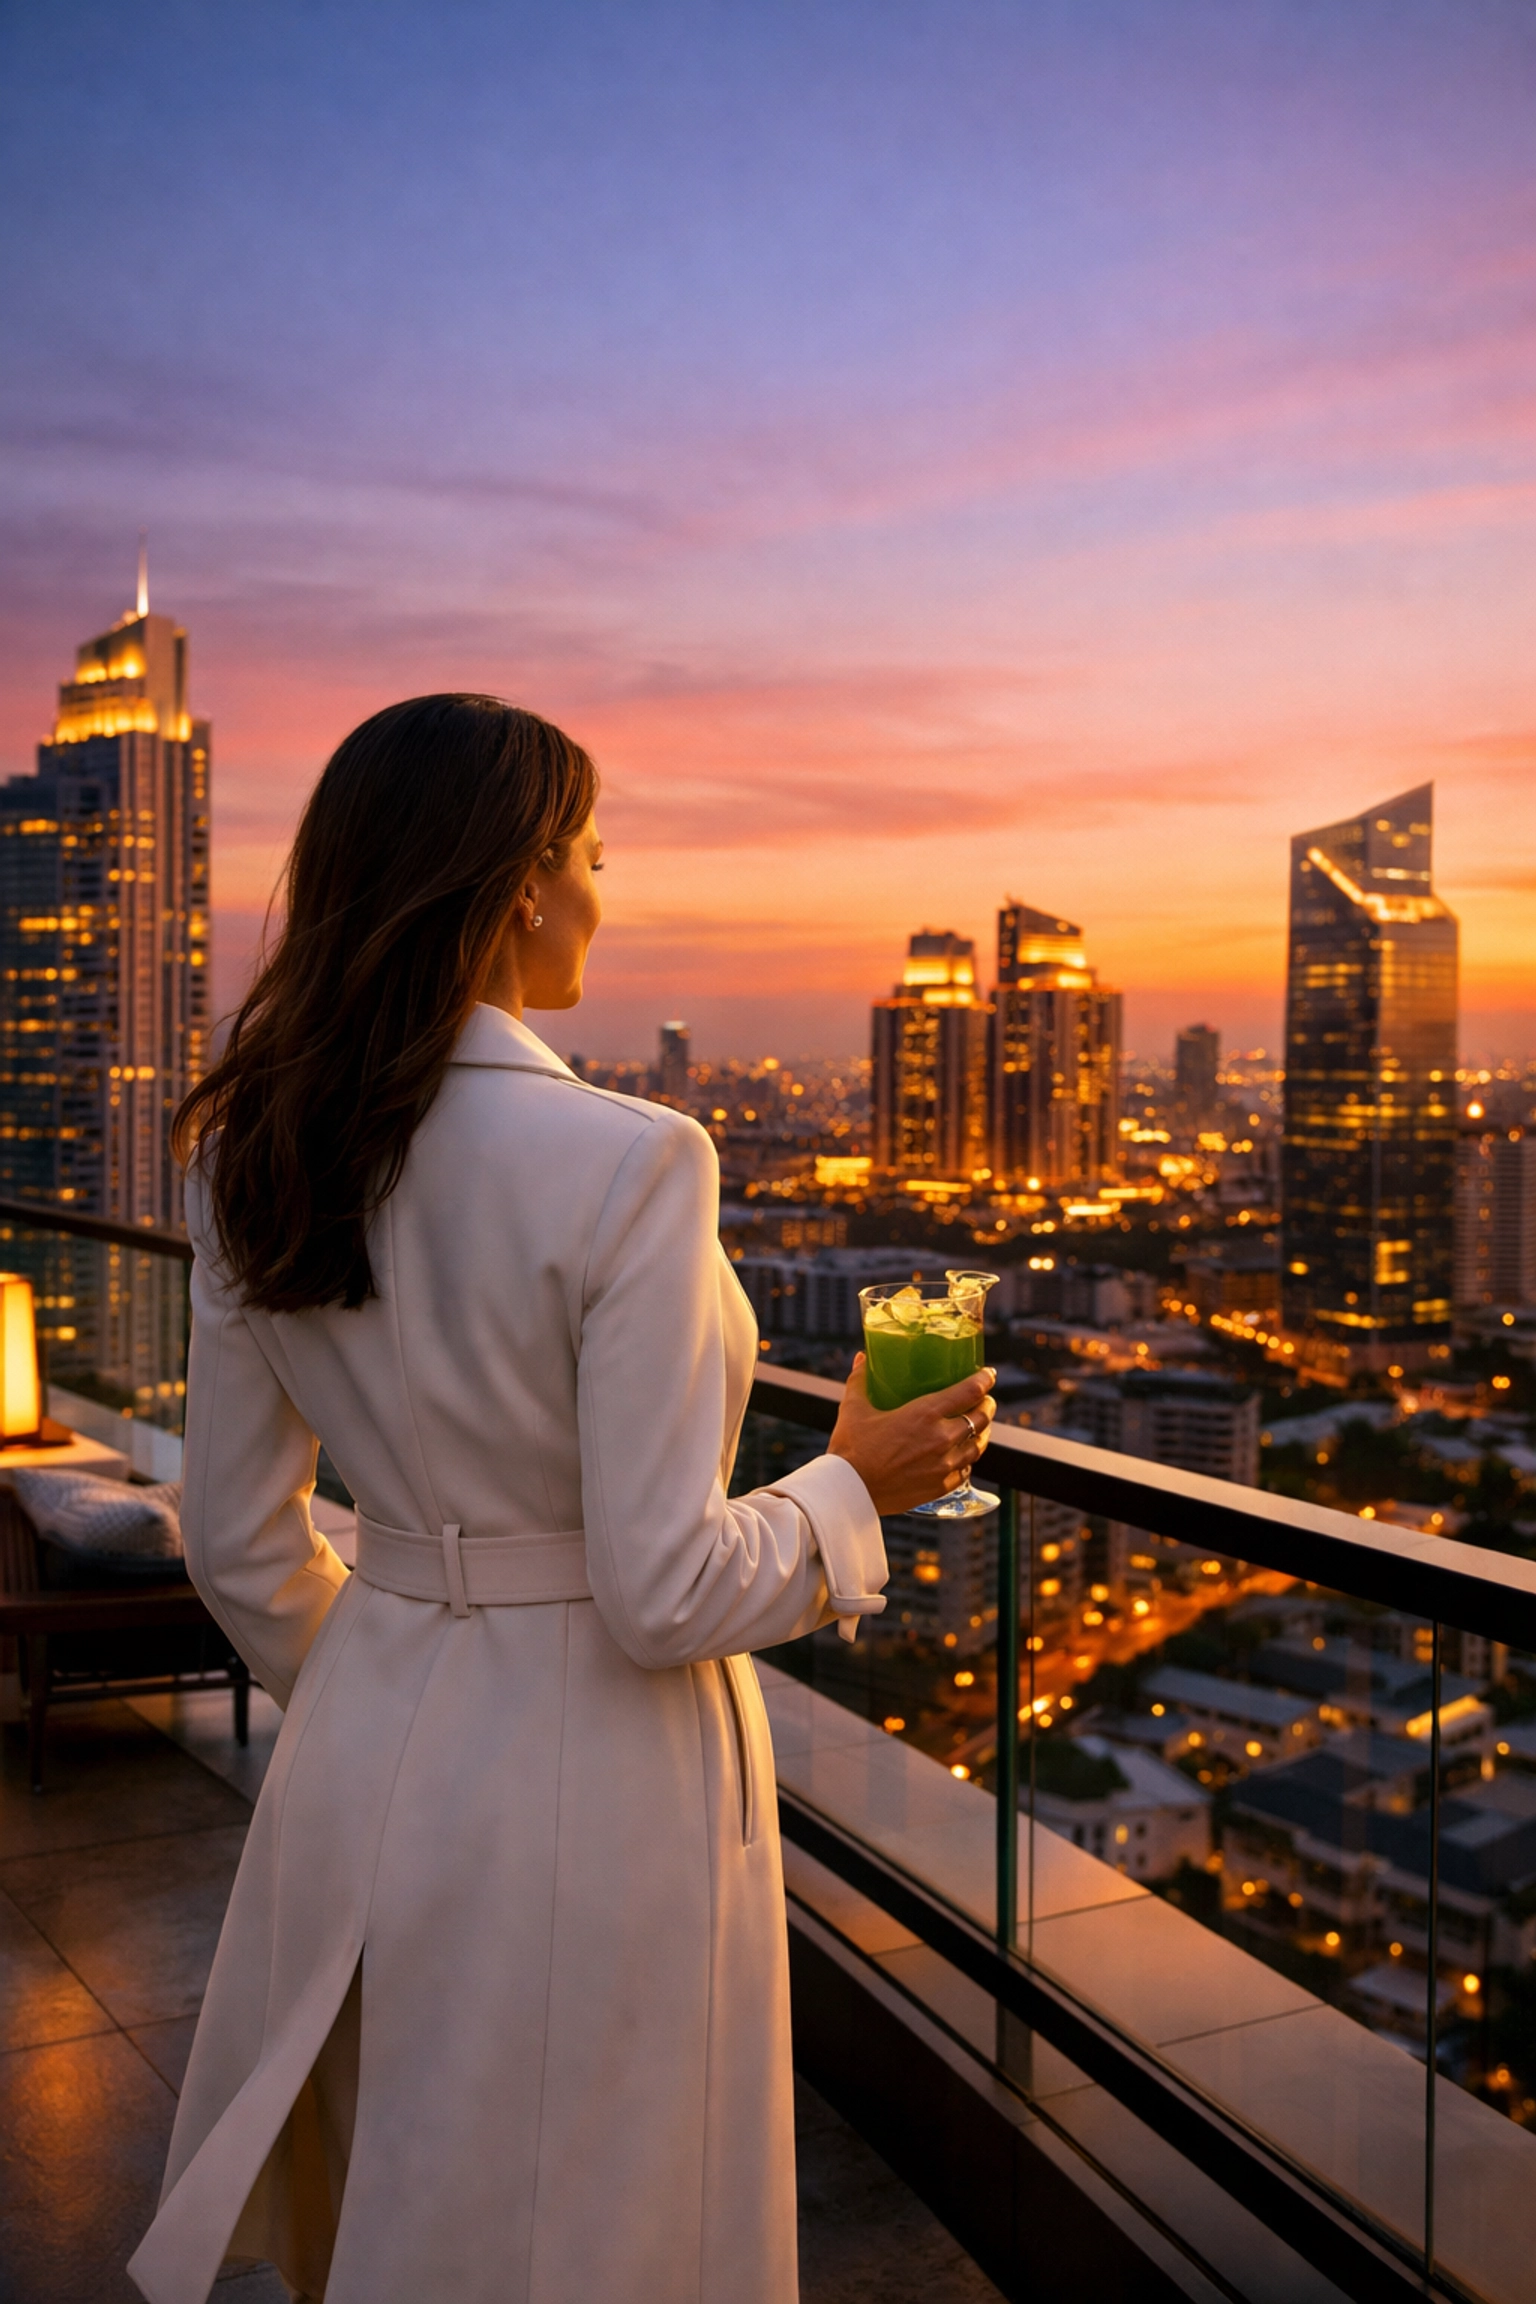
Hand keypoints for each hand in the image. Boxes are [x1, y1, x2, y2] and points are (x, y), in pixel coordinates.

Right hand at [826, 1355, 996, 1517]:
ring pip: (978, 1446)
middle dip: (987, 1405)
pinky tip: (962, 1456)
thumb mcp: (853, 1408)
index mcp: (925, 1413)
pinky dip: (967, 1460)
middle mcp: (941, 1438)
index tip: (988, 1374)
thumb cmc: (851, 1449)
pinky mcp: (941, 1487)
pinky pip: (965, 1471)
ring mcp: (944, 1465)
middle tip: (985, 1400)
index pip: (969, 1392)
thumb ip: (860, 1380)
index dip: (984, 1380)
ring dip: (982, 1433)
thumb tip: (862, 1359)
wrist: (850, 1491)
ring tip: (979, 1426)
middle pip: (981, 1418)